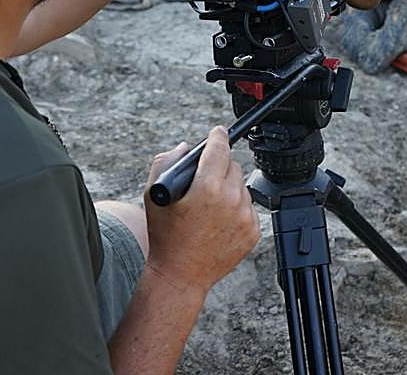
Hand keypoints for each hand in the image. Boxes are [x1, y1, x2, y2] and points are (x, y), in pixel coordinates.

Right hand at [143, 127, 259, 294]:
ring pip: (242, 186)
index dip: (217, 137)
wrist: (180, 275)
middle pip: (232, 165)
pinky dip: (236, 208)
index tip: (218, 132)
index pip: (219, 148)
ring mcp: (245, 217)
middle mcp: (231, 200)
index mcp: (207, 187)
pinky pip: (248, 207)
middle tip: (204, 179)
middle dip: (219, 167)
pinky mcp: (253, 232)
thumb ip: (167, 161)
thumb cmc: (165, 236)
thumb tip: (186, 148)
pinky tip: (218, 220)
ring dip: (229, 188)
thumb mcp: (153, 194)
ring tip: (209, 206)